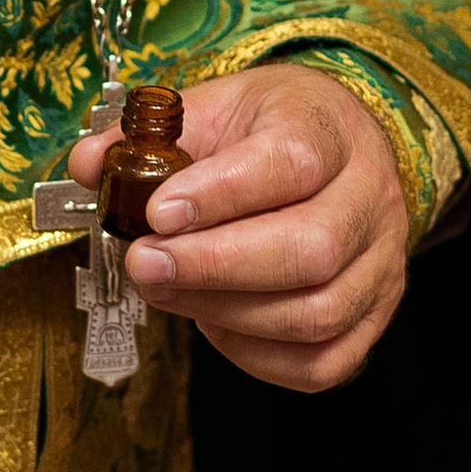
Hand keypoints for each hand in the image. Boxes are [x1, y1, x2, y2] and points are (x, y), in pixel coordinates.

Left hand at [70, 65, 409, 392]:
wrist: (340, 151)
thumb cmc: (271, 132)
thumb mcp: (214, 109)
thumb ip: (148, 136)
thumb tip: (89, 165)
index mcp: (331, 131)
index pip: (291, 161)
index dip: (221, 194)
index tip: (157, 211)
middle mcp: (371, 199)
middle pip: (311, 249)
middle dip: (212, 267)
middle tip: (144, 264)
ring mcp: (381, 265)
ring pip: (316, 313)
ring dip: (224, 312)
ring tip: (165, 289)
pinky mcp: (374, 318)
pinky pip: (322, 362)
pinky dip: (254, 354)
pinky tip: (214, 322)